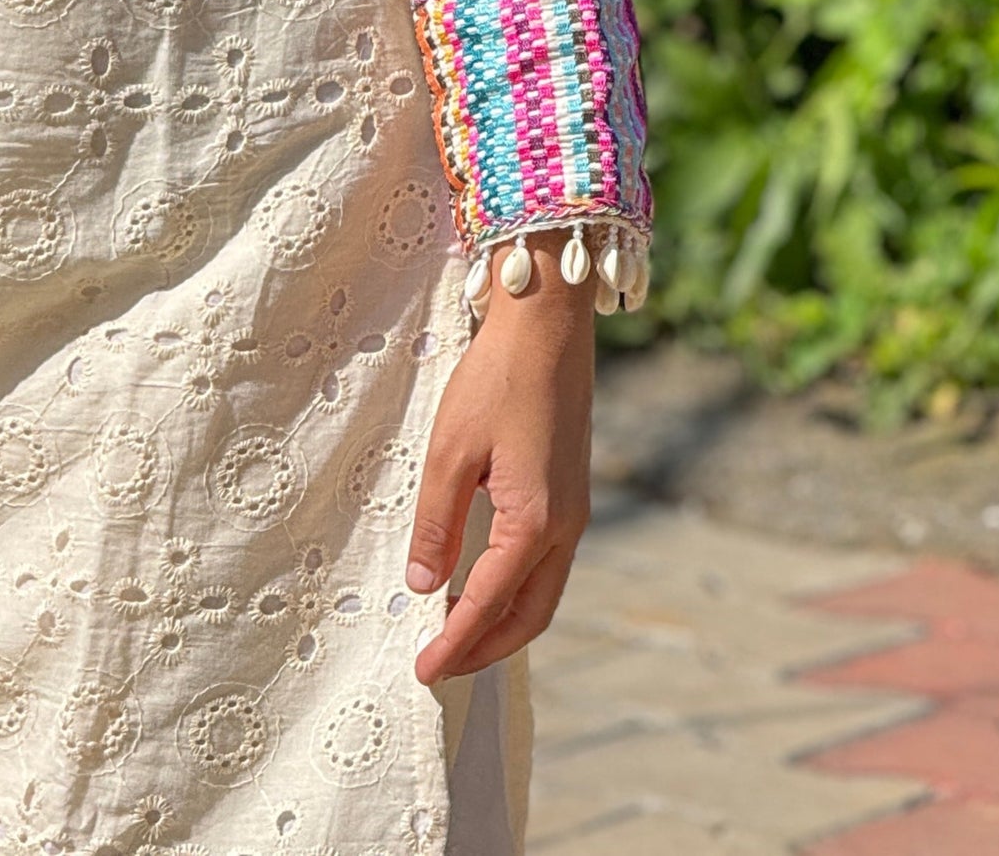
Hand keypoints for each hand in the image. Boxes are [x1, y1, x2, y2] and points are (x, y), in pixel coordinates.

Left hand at [407, 230, 594, 684]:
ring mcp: (575, 512)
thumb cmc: (496, 380)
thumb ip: (436, 522)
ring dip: (503, 622)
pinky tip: (486, 584)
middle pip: (529, 616)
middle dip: (485, 649)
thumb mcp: (450, 450)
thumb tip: (422, 584)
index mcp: (534, 522)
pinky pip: (549, 564)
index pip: (487, 604)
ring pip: (543, 593)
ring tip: (457, 635)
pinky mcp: (572, 493)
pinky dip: (518, 591)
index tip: (423, 672)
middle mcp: (565, 527)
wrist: (548, 327)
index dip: (454, 643)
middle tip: (439, 666)